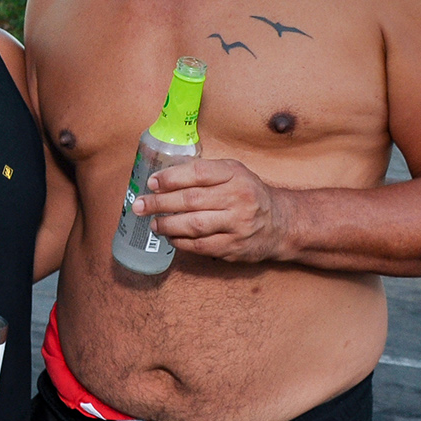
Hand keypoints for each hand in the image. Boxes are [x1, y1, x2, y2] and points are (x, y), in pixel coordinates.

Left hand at [132, 157, 292, 261]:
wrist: (281, 223)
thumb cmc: (247, 194)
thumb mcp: (233, 174)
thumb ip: (203, 173)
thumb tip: (161, 180)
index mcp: (236, 175)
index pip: (198, 173)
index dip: (171, 177)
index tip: (152, 182)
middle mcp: (239, 198)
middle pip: (191, 199)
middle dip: (160, 203)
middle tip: (139, 205)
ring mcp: (238, 224)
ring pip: (194, 225)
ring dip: (167, 225)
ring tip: (153, 223)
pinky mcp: (235, 247)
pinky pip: (200, 246)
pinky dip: (180, 242)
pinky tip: (170, 237)